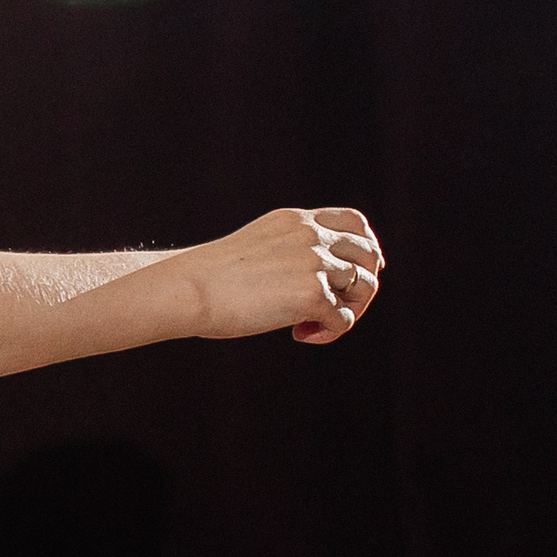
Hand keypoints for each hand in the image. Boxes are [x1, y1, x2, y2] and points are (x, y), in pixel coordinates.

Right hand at [177, 208, 383, 344]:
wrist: (187, 289)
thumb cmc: (208, 280)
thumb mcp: (254, 249)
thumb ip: (288, 253)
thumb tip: (323, 285)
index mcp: (295, 221)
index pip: (354, 223)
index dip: (365, 248)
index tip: (356, 271)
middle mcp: (311, 236)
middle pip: (369, 256)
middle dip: (361, 286)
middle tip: (334, 308)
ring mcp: (314, 263)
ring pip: (365, 287)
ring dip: (348, 311)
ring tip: (311, 324)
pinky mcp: (313, 294)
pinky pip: (344, 319)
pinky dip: (328, 332)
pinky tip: (299, 335)